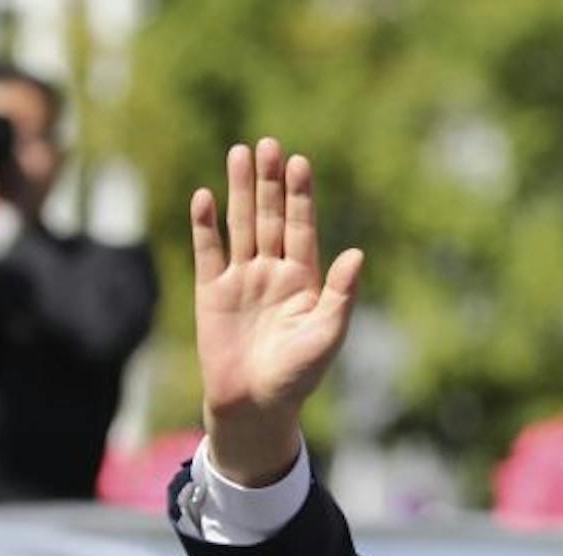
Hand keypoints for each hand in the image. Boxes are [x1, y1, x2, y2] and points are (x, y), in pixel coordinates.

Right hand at [192, 138, 363, 484]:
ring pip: (240, 225)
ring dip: (240, 191)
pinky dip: (206, 225)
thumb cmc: (298, 375)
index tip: (301, 163)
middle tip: (269, 144)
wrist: (256, 404)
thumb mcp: (326, 334)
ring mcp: (241, 279)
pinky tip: (205, 196)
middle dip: (270, 182)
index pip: (302, 228)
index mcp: (305, 281)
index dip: (301, 197)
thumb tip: (357, 253)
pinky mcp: (211, 291)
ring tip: (240, 153)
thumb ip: (341, 294)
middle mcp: (273, 272)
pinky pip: (208, 251)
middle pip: (270, 217)